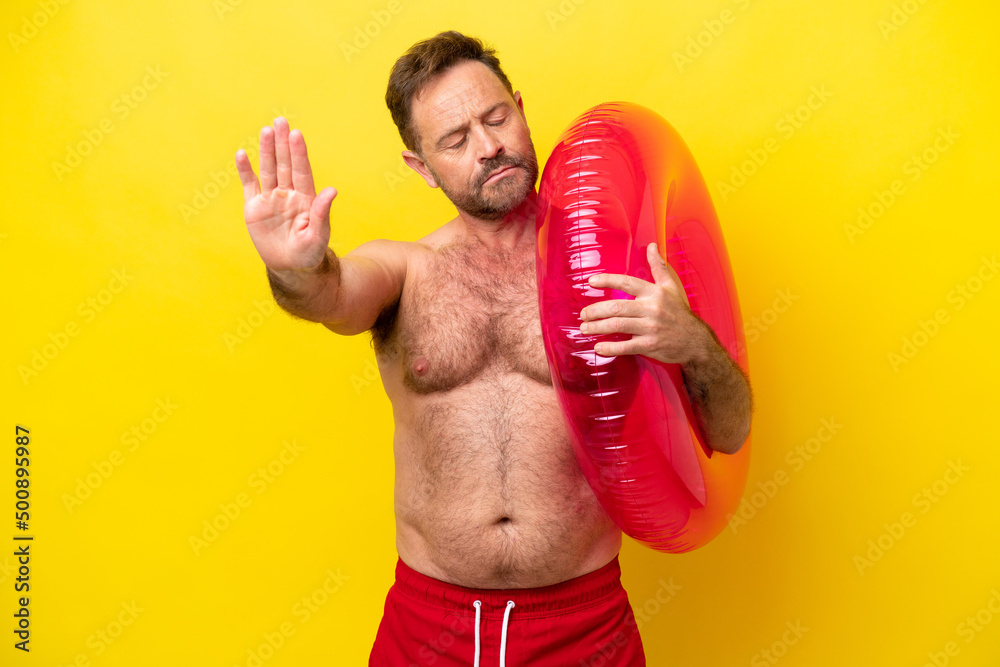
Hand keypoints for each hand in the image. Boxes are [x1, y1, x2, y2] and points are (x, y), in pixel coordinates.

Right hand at [235, 117, 336, 272]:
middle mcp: (288, 194)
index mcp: (305, 198)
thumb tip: (332, 190)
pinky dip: (245, 171)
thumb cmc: (310, 252)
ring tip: (266, 130)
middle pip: (284, 164)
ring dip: (266, 151)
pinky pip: (249, 185)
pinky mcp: (254, 208)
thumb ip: (322, 212)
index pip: (301, 171)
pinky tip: (242, 154)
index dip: (299, 153)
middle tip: (281, 121)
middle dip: (283, 144)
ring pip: (268, 170)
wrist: (291, 267)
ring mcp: (271, 199)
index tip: (297, 135)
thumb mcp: (318, 235)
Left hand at [579, 242, 703, 362]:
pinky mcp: (650, 345)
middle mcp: (652, 308)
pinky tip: (598, 347)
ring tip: (585, 328)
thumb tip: (652, 246)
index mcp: (654, 292)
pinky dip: (610, 348)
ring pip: (617, 325)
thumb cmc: (680, 312)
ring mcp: (650, 327)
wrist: (696, 341)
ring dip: (597, 327)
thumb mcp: (672, 286)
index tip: (590, 281)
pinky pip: (626, 346)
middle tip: (583, 314)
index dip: (607, 280)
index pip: (626, 282)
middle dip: (595, 310)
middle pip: (616, 306)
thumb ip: (659, 266)